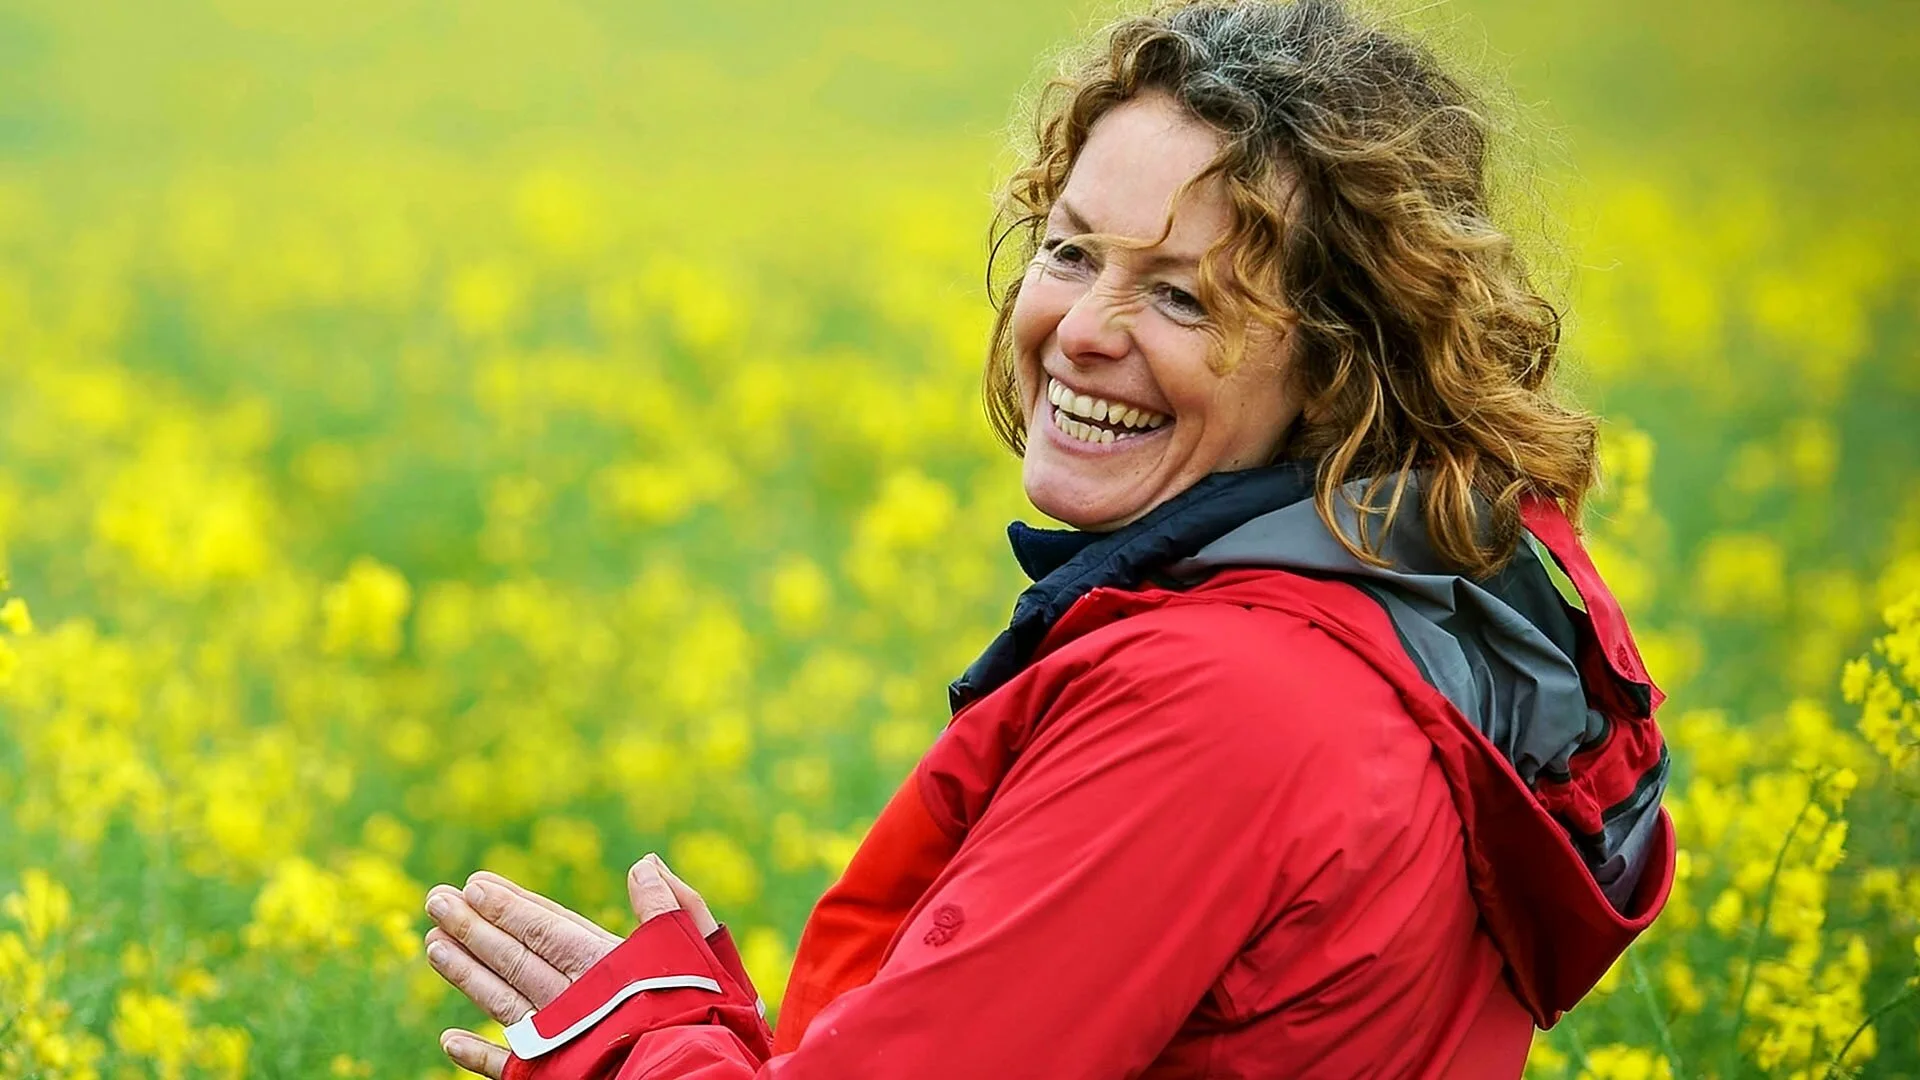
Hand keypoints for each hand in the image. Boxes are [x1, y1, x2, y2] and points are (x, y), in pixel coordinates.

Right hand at [425, 854, 716, 1077]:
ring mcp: (564, 1038)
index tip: (477, 881)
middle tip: (436, 898)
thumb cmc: (700, 1017)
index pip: (550, 927)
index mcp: (608, 966)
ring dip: (467, 972)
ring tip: (433, 943)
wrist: (693, 1076)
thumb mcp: (695, 951)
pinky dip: (477, 1054)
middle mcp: (579, 999)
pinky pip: (508, 1066)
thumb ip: (670, 908)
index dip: (513, 903)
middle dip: (477, 927)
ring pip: (504, 999)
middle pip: (518, 955)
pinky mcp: (553, 1075)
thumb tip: (645, 862)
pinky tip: (449, 1039)